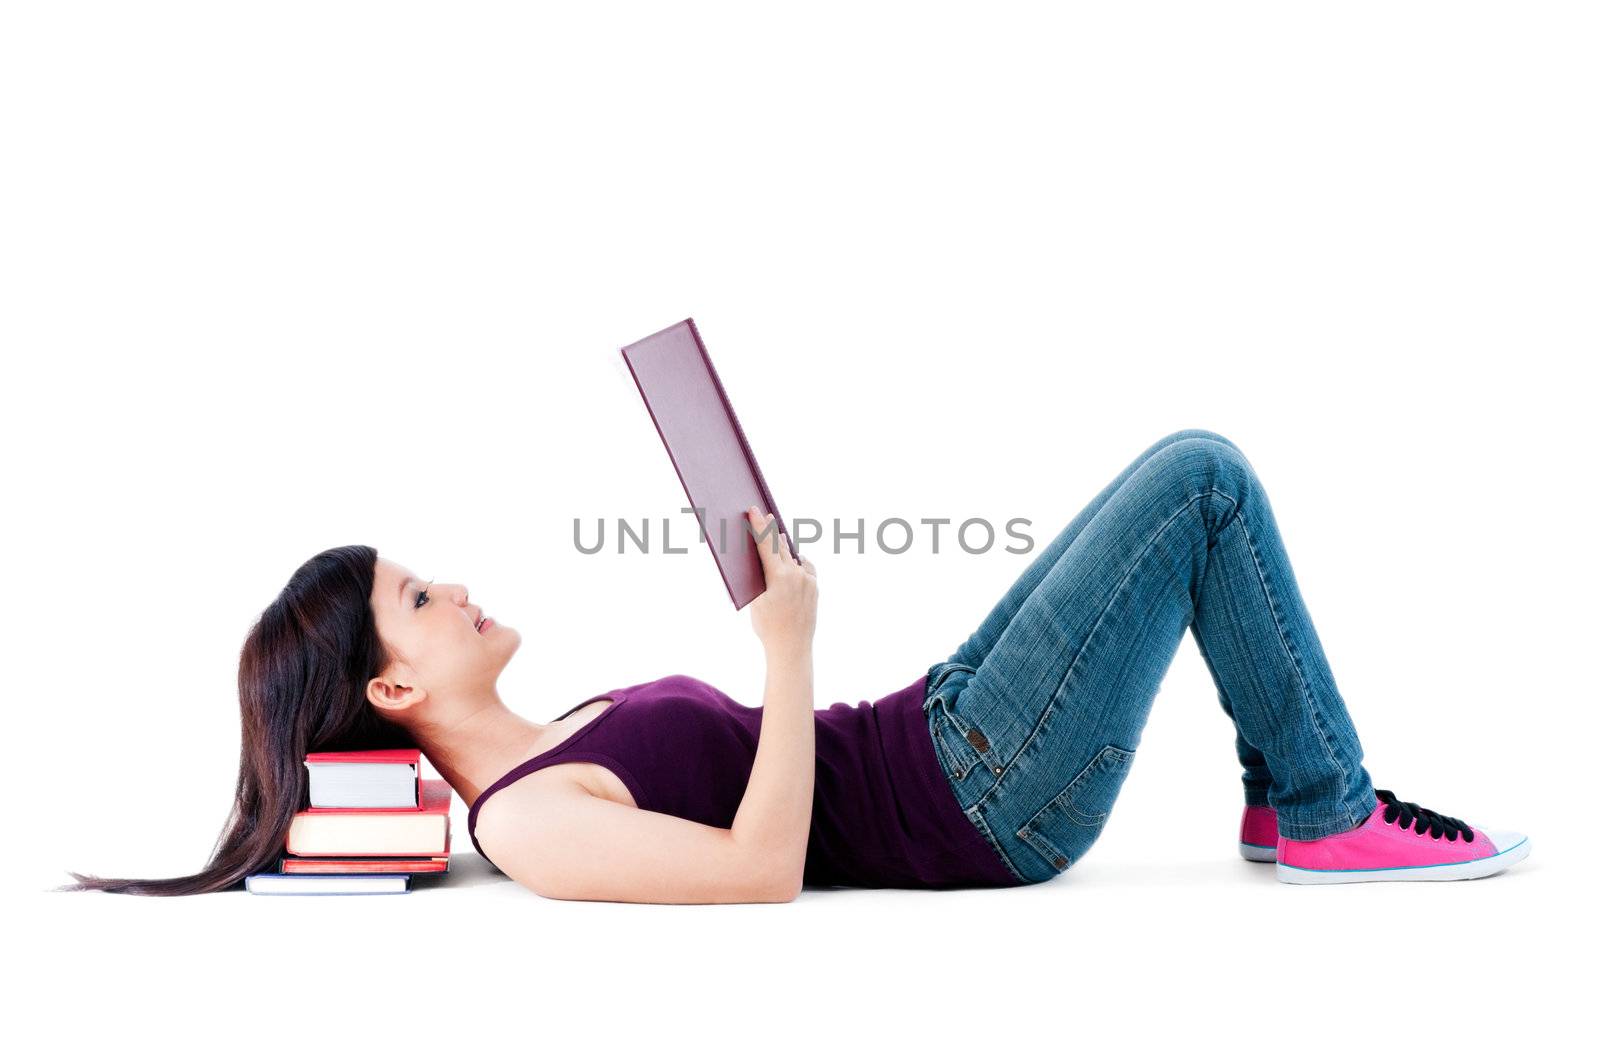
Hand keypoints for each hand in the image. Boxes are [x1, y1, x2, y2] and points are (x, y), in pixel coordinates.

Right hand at [745, 505, 817, 657]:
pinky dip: (797, 563)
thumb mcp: (756, 600)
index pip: (766, 544)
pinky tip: (793, 558)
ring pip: (792, 557)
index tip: (755, 510)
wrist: (791, 647)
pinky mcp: (815, 587)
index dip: (759, 525)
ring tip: (776, 534)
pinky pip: (805, 568)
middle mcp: (796, 575)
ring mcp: (808, 580)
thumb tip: (764, 559)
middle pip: (780, 546)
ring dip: (783, 548)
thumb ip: (760, 577)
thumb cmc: (768, 626)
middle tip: (765, 515)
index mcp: (778, 576)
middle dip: (771, 531)